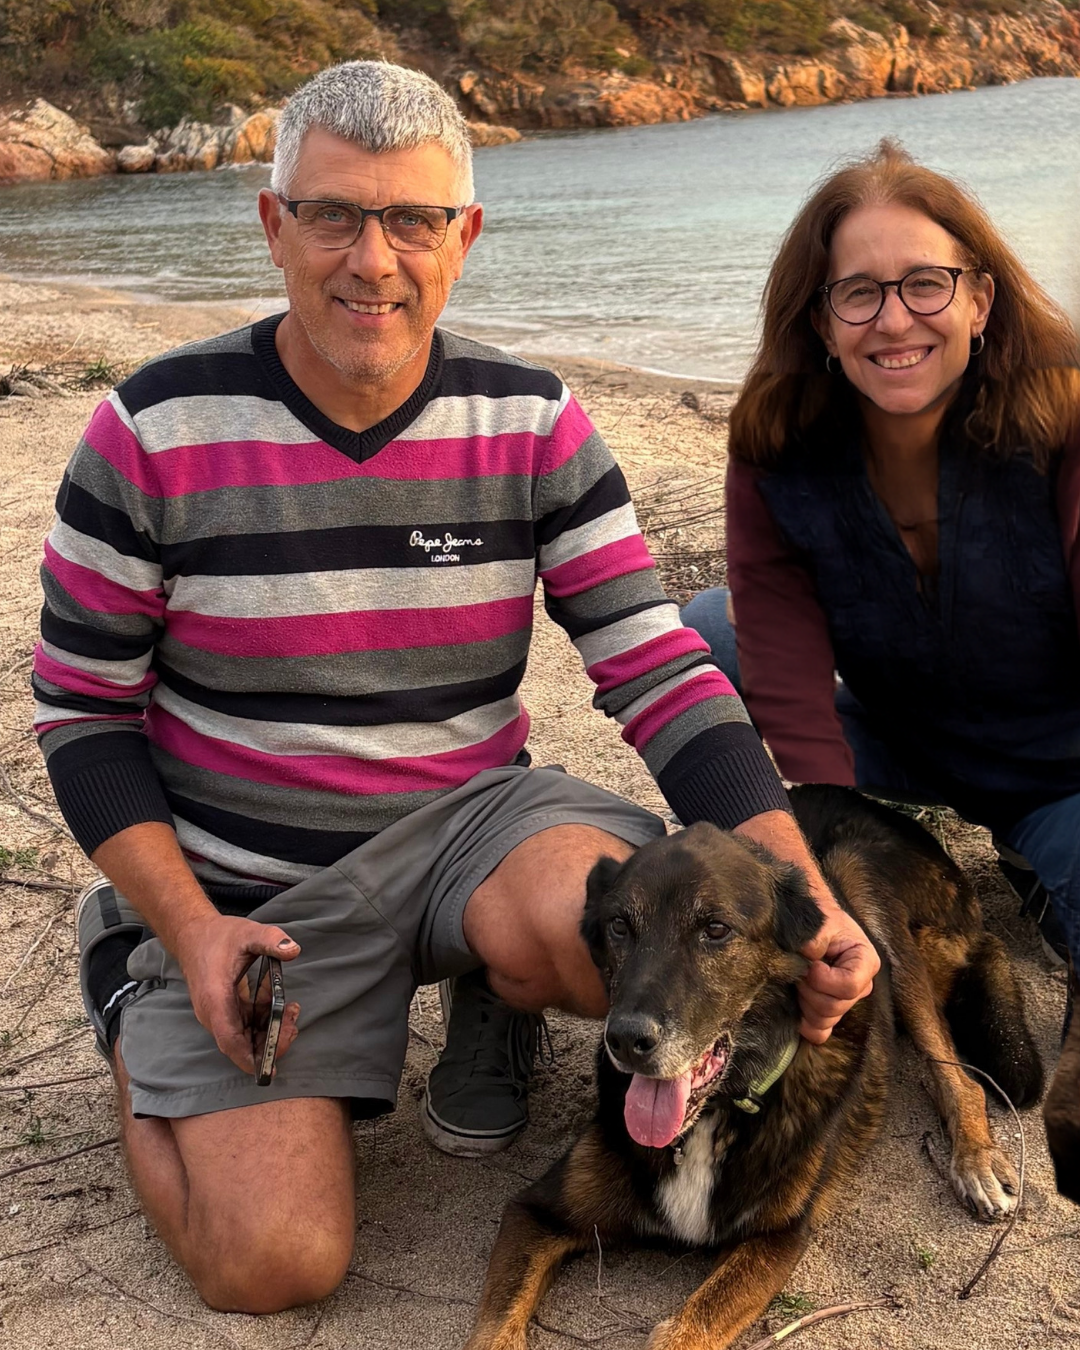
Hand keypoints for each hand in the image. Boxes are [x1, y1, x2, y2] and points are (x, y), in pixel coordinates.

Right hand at [172, 913, 301, 1073]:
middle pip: (240, 1044)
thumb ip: (271, 939)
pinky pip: (247, 1024)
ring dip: (270, 1029)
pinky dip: (265, 1018)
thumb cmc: (218, 936)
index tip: (270, 1065)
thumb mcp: (247, 932)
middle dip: (269, 1042)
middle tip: (292, 1025)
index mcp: (214, 998)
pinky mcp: (225, 1011)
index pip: (230, 1039)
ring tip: (291, 1010)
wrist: (193, 934)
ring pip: (246, 1035)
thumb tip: (293, 949)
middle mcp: (213, 1013)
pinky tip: (280, 1003)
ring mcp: (218, 1014)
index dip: (249, 1056)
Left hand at [796, 899, 878, 1044]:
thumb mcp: (820, 922)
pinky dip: (805, 1023)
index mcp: (866, 962)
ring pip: (824, 1020)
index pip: (849, 986)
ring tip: (799, 979)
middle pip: (834, 1007)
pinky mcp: (830, 1011)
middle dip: (809, 989)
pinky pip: (819, 1033)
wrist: (811, 919)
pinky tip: (796, 1006)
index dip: (823, 979)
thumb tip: (808, 956)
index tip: (811, 964)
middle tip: (799, 970)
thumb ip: (815, 938)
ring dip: (804, 1002)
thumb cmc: (819, 918)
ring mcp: (846, 1002)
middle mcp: (861, 986)